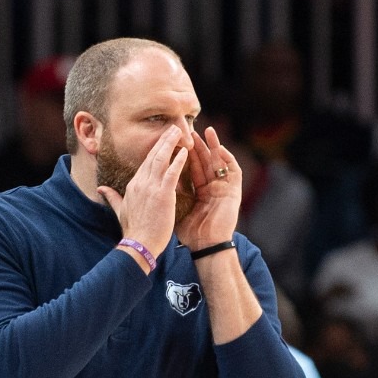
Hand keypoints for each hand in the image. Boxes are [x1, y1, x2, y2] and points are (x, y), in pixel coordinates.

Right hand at [97, 125, 188, 256]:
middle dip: (163, 140)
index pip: (145, 163)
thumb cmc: (132, 231)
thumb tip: (100, 189)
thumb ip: (112, 197)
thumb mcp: (119, 210)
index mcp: (133, 185)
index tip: (161, 139)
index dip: (154, 150)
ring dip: (170, 143)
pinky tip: (185, 151)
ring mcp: (151, 187)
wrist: (139, 244)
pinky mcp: (162, 194)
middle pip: (153, 156)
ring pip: (161, 159)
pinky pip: (172, 172)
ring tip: (178, 132)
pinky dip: (178, 160)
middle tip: (172, 127)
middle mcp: (141, 183)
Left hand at [174, 127, 241, 250]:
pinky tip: (220, 148)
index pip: (191, 168)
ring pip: (220, 162)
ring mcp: (225, 189)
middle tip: (188, 131)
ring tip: (207, 132)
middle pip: (205, 162)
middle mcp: (213, 188)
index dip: (183, 154)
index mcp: (200, 192)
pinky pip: (234, 171)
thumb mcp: (175, 211)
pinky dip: (229, 159)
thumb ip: (163, 199)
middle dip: (197, 146)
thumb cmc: (190, 234)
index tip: (174, 141)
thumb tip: (142, 192)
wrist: (205, 247)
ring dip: (215, 147)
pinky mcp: (234, 193)